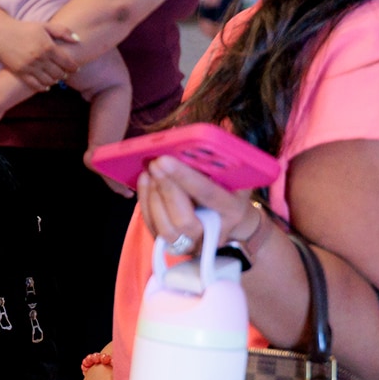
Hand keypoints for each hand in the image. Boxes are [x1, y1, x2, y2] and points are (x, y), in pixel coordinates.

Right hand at [0, 21, 80, 91]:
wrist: (1, 34)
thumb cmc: (24, 29)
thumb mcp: (44, 26)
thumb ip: (63, 31)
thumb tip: (78, 40)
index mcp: (48, 47)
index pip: (67, 62)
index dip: (73, 67)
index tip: (76, 68)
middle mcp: (40, 58)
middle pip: (59, 73)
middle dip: (64, 74)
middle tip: (65, 73)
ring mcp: (30, 67)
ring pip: (49, 81)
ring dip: (55, 81)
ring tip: (56, 78)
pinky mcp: (21, 73)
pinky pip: (35, 85)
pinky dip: (43, 87)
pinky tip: (47, 86)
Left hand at [137, 155, 254, 254]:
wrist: (229, 220)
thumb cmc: (229, 190)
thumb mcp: (233, 173)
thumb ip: (219, 159)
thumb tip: (198, 134)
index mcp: (233, 211)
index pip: (208, 196)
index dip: (185, 178)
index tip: (165, 160)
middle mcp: (215, 233)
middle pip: (185, 220)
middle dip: (167, 189)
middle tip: (154, 163)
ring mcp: (193, 243)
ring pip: (167, 229)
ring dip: (153, 198)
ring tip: (149, 171)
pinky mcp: (173, 245)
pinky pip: (154, 228)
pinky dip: (146, 204)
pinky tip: (145, 181)